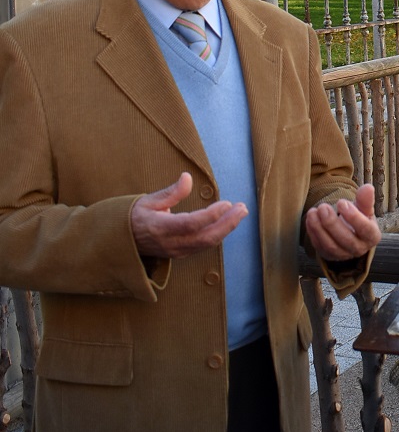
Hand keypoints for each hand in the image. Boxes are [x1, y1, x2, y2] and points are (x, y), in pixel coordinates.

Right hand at [130, 172, 246, 258]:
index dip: (211, 215)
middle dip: (228, 224)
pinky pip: (204, 245)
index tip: (226, 203)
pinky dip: (218, 233)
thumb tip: (187, 178)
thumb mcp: (148, 200)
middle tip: (243, 208)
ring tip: (240, 212)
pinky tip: (228, 221)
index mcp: (159, 228)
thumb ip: (171, 192)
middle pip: (205, 238)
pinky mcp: (181, 253)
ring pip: (207, 244)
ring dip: (227, 228)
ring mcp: (177, 251)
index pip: (190, 225)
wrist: (122, 242)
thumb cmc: (135, 217)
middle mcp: (170, 243)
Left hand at [305, 183, 380, 264]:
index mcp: (372, 236)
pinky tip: (310, 219)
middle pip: (346, 240)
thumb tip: (368, 187)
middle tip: (323, 207)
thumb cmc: (359, 218)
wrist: (350, 233)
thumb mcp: (364, 209)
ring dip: (319, 228)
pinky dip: (313, 232)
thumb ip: (365, 200)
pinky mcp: (329, 255)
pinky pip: (319, 246)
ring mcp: (343, 254)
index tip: (341, 202)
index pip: (365, 229)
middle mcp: (359, 248)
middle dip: (332, 223)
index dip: (353, 216)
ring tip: (313, 212)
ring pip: (330, 245)